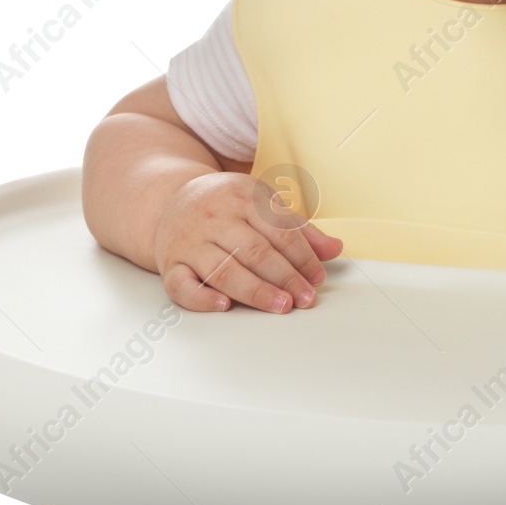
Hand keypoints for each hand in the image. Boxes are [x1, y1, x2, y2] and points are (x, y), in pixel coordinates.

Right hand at [153, 171, 342, 313]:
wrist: (171, 200)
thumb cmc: (226, 205)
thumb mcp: (262, 203)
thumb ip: (298, 229)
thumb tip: (335, 249)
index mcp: (243, 197)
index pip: (279, 230)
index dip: (302, 256)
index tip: (317, 278)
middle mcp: (215, 218)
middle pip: (254, 251)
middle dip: (285, 277)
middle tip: (305, 298)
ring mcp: (191, 241)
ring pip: (224, 270)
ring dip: (256, 291)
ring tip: (281, 305)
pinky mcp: (171, 263)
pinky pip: (181, 284)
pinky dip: (202, 298)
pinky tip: (224, 306)